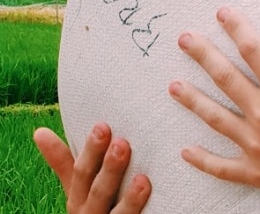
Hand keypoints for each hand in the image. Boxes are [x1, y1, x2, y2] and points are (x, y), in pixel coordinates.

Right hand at [33, 123, 150, 212]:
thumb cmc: (94, 207)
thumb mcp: (78, 189)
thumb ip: (64, 164)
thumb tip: (39, 132)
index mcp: (79, 198)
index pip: (81, 172)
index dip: (90, 151)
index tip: (101, 125)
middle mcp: (89, 213)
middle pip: (98, 191)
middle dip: (109, 168)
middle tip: (122, 142)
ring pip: (116, 213)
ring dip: (129, 199)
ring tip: (142, 179)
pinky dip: (138, 210)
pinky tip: (148, 194)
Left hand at [169, 0, 259, 211]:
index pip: (253, 50)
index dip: (236, 28)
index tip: (221, 13)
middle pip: (225, 79)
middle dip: (203, 56)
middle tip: (185, 39)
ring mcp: (258, 146)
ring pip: (215, 119)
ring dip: (193, 100)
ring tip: (173, 86)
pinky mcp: (258, 173)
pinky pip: (222, 167)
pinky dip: (203, 160)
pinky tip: (186, 151)